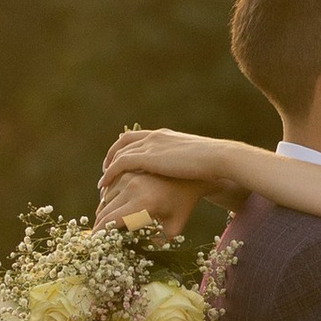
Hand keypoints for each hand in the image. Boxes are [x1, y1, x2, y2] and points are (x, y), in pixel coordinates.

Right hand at [96, 169, 204, 237]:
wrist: (191, 176)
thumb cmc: (183, 205)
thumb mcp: (173, 228)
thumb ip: (156, 243)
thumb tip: (137, 254)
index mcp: (142, 204)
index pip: (110, 221)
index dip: (99, 233)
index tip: (94, 243)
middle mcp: (132, 188)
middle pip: (104, 210)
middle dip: (99, 225)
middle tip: (98, 238)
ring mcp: (129, 177)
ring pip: (105, 198)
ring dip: (102, 212)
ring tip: (105, 225)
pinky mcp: (129, 170)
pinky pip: (110, 187)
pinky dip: (107, 198)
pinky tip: (112, 208)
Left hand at [103, 127, 237, 187]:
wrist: (217, 157)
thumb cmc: (213, 164)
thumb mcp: (194, 160)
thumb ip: (185, 163)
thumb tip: (187, 177)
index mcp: (165, 135)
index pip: (137, 137)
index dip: (124, 149)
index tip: (118, 163)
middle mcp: (155, 136)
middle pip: (123, 143)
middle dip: (112, 158)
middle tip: (106, 174)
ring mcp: (150, 144)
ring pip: (119, 154)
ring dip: (108, 169)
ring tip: (102, 186)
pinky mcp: (147, 156)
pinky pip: (120, 164)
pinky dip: (109, 174)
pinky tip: (104, 185)